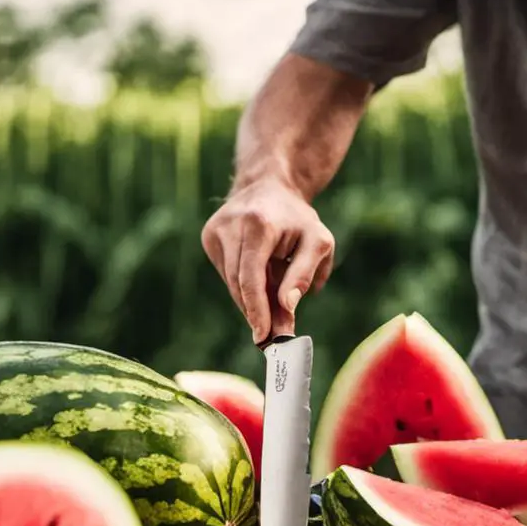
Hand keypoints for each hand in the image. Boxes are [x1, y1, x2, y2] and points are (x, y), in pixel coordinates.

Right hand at [201, 178, 334, 343]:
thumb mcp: (318, 243)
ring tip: (272, 316)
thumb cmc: (298, 220)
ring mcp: (215, 230)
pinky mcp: (208, 237)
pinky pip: (226, 273)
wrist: (270, 187)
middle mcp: (230, 225)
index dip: (256, 309)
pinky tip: (260, 282)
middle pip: (239, 283)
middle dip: (256, 312)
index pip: (251, 276)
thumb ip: (304, 274)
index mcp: (258, 224)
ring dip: (251, 302)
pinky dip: (243, 286)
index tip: (263, 336)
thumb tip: (288, 308)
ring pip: (230, 282)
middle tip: (273, 338)